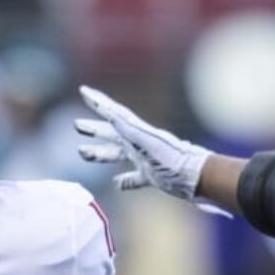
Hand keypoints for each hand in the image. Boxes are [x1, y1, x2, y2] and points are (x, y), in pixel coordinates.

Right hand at [75, 85, 210, 200]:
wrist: (198, 177)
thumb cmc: (174, 162)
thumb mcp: (149, 144)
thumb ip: (130, 130)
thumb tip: (111, 114)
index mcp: (137, 133)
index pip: (113, 113)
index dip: (97, 102)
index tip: (83, 90)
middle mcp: (139, 144)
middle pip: (111, 133)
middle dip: (94, 129)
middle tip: (76, 125)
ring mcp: (145, 160)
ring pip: (117, 155)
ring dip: (100, 153)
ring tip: (83, 152)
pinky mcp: (152, 176)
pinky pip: (134, 178)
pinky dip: (124, 181)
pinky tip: (116, 184)